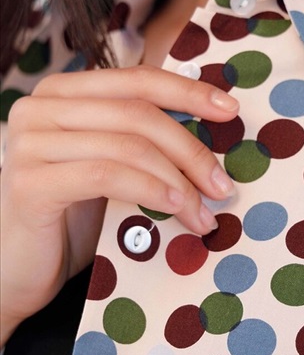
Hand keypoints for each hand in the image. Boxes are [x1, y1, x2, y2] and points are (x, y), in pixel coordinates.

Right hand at [0, 65, 237, 344]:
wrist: (15, 274)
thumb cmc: (70, 220)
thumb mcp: (111, 167)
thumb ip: (140, 137)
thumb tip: (214, 120)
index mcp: (64, 93)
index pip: (137, 79)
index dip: (188, 92)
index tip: (230, 111)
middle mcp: (40, 107)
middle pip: (137, 113)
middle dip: (190, 149)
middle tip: (223, 186)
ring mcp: (28, 142)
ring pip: (127, 144)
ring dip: (178, 180)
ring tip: (205, 212)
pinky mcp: (28, 182)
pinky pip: (105, 175)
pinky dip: (149, 190)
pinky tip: (175, 209)